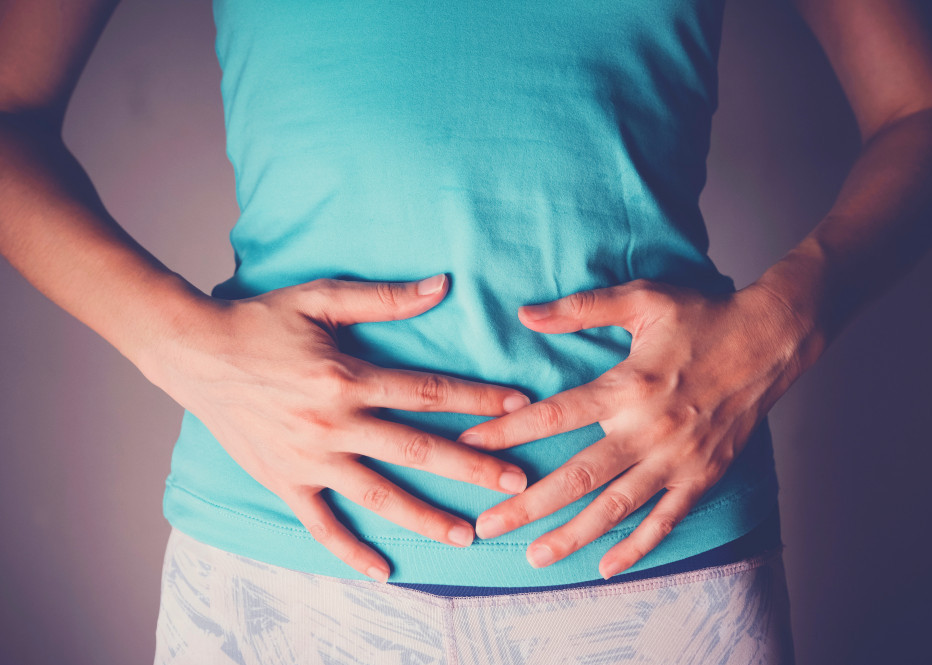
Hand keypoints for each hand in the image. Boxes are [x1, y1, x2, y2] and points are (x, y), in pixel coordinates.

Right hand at [139, 273, 531, 582]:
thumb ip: (384, 298)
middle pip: (416, 449)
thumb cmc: (260, 321)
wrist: (195, 352)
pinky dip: (350, 551)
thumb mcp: (321, 298)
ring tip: (466, 536)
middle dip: (471, 467)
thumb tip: (442, 285)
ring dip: (425, 517)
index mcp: (348, 377)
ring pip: (377, 495)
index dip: (478, 399)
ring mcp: (308, 458)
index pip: (429, 392)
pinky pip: (322, 524)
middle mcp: (333, 423)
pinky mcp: (283, 481)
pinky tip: (383, 571)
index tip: (520, 407)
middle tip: (515, 483)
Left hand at [455, 278, 808, 578]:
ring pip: (614, 508)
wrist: (771, 340)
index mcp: (627, 386)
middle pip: (576, 475)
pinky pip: (664, 520)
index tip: (469, 448)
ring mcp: (676, 459)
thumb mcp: (642, 299)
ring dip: (571, 535)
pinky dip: (636, 547)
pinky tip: (606, 567)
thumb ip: (581, 308)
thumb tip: (525, 314)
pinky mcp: (702, 476)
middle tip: (486, 524)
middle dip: (526, 504)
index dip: (506, 433)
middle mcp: (648, 429)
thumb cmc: (703, 315)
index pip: (553, 415)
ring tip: (533, 556)